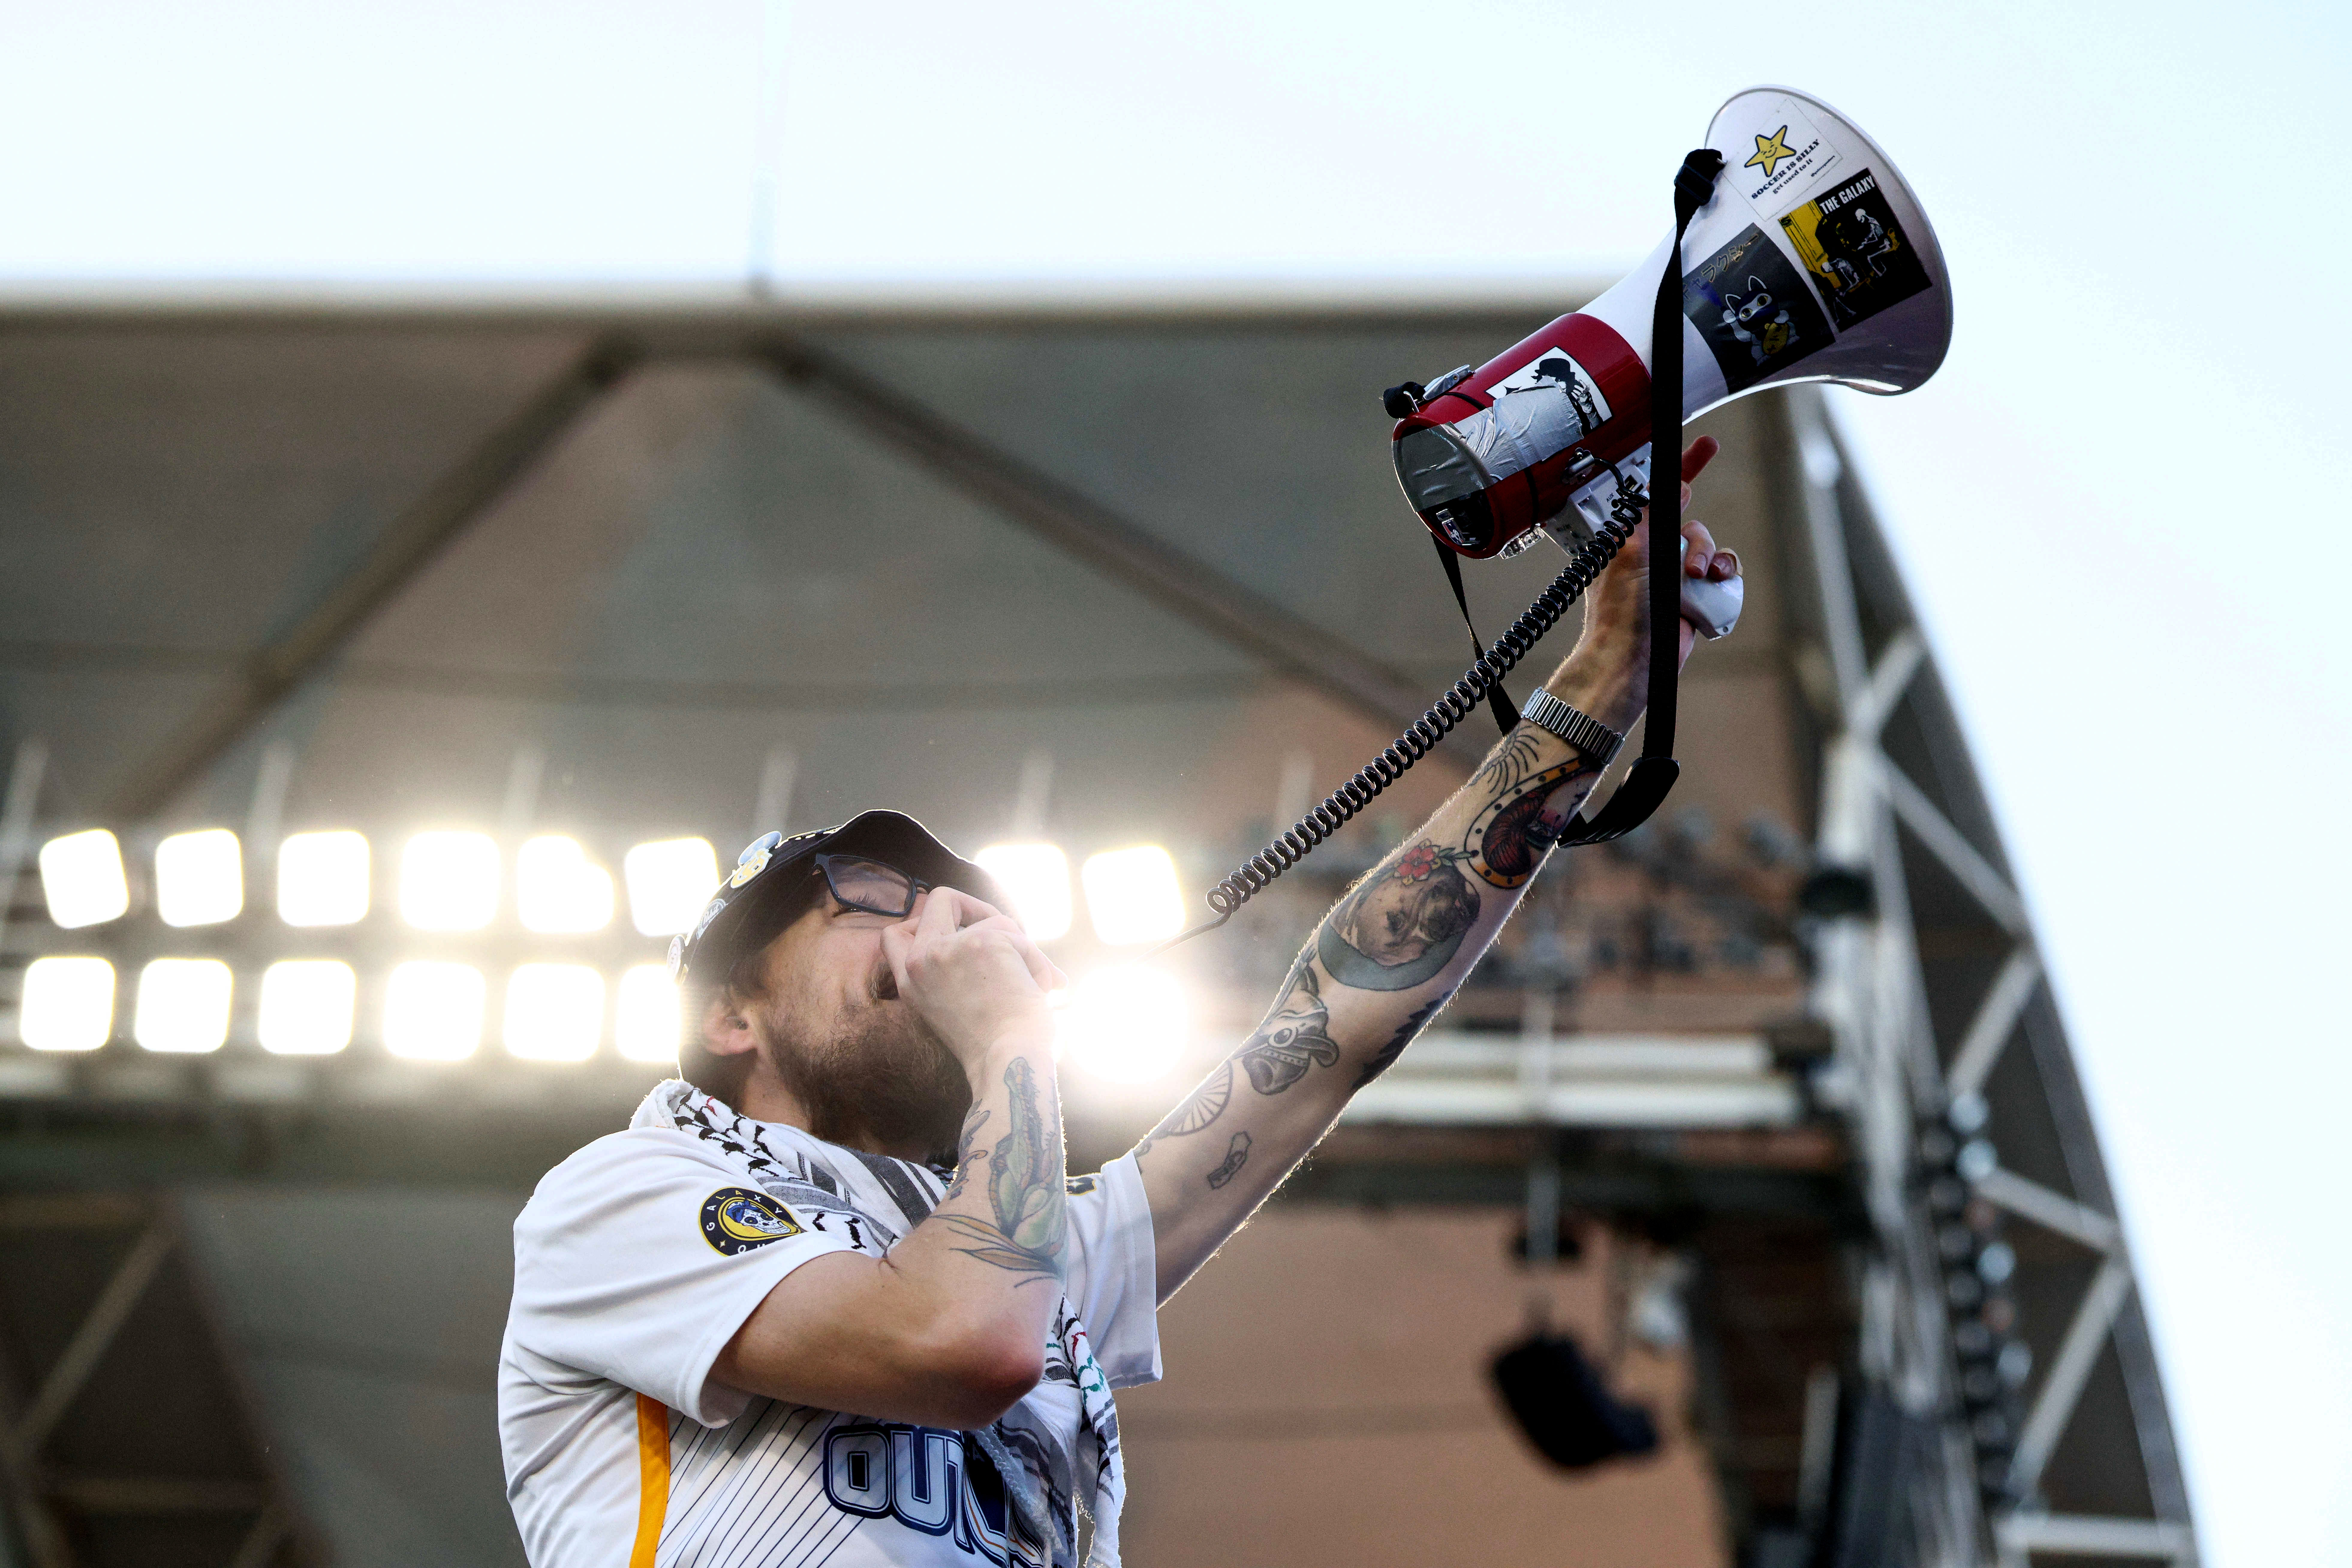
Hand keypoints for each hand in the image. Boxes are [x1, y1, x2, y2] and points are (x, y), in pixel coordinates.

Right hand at [880, 888, 1065, 1073]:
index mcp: (910, 983)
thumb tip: (1001, 933)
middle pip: (941, 899)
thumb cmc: (993, 1045)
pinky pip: (1017, 934)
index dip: (924, 921)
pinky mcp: (983, 942)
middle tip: (1003, 936)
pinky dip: (1035, 959)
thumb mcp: (952, 1006)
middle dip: (977, 908)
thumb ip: (954, 970)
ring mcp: (949, 949)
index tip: (958, 933)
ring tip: (1032, 983)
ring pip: (993, 920)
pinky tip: (1041, 986)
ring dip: (1019, 947)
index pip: (893, 935)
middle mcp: (921, 962)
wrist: (1008, 1062)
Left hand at [1550, 436, 1738, 729]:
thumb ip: (1651, 513)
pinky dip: (1722, 584)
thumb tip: (1672, 484)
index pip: (1662, 495)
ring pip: (1711, 552)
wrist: (1633, 659)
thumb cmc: (1622, 609)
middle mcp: (1655, 555)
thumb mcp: (1632, 549)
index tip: (1707, 444)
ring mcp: (1676, 579)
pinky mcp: (1694, 600)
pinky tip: (1710, 596)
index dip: (1686, 468)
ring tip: (1697, 584)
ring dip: (1711, 563)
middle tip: (1689, 567)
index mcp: (1633, 539)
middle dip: (1697, 542)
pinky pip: (1722, 579)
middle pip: (1694, 526)